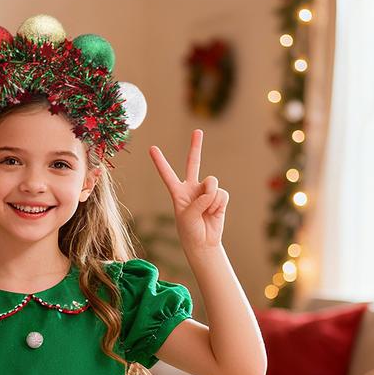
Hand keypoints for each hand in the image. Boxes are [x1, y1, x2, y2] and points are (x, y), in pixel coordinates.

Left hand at [150, 129, 228, 253]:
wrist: (204, 243)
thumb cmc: (190, 231)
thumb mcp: (187, 217)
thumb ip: (197, 202)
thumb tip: (211, 191)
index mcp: (177, 192)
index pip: (167, 174)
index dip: (160, 161)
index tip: (151, 148)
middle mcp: (192, 188)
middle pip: (193, 163)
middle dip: (195, 147)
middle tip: (197, 131)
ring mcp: (206, 191)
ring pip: (211, 182)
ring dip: (210, 198)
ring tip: (206, 211)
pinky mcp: (219, 196)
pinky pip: (221, 194)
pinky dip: (218, 204)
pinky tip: (214, 213)